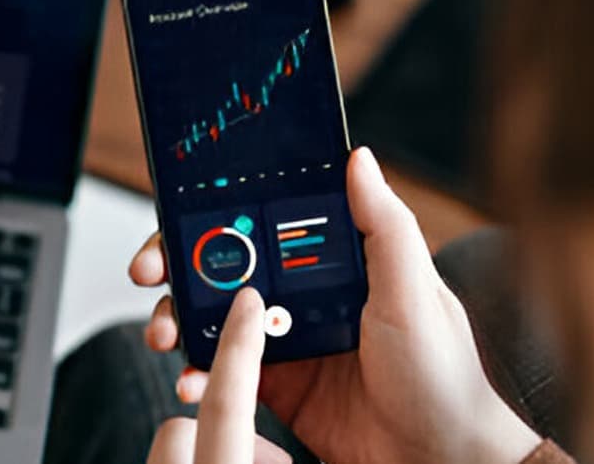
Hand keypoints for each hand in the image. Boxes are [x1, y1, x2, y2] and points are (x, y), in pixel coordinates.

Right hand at [129, 148, 541, 463]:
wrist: (439, 459)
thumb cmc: (443, 377)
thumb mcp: (415, 293)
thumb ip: (384, 227)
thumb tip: (360, 159)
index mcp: (335, 263)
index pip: (264, 223)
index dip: (214, 216)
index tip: (178, 219)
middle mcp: (306, 295)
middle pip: (225, 266)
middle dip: (177, 266)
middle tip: (150, 274)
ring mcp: (286, 341)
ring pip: (213, 317)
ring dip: (179, 320)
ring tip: (167, 336)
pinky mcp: (276, 387)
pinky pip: (222, 370)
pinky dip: (197, 373)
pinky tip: (192, 381)